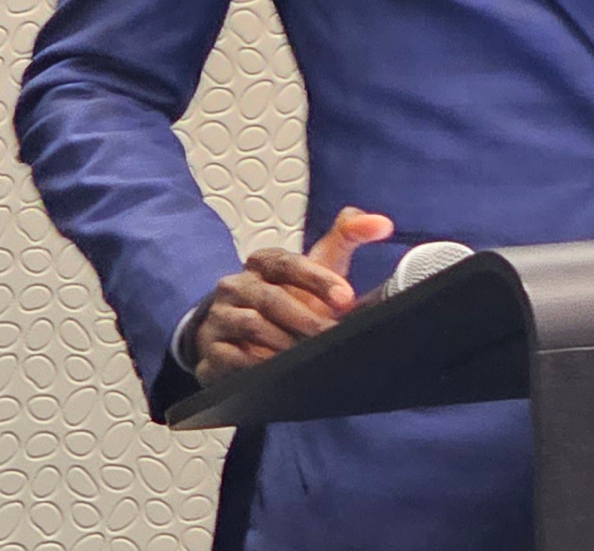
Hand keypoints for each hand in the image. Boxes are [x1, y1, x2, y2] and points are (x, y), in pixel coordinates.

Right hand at [191, 206, 395, 382]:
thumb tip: (381, 223)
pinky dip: (258, 363)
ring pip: (253, 327)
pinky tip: (278, 369)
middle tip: (331, 334)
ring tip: (310, 354)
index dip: (318, 279)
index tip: (345, 298)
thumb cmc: (287, 296)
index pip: (287, 263)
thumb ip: (348, 236)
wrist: (239, 334)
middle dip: (306, 318)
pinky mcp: (211, 349)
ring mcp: (220, 317)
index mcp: (262, 262)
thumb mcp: (317, 265)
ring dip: (286, 343)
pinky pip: (233, 356)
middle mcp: (236, 285)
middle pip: (271, 298)